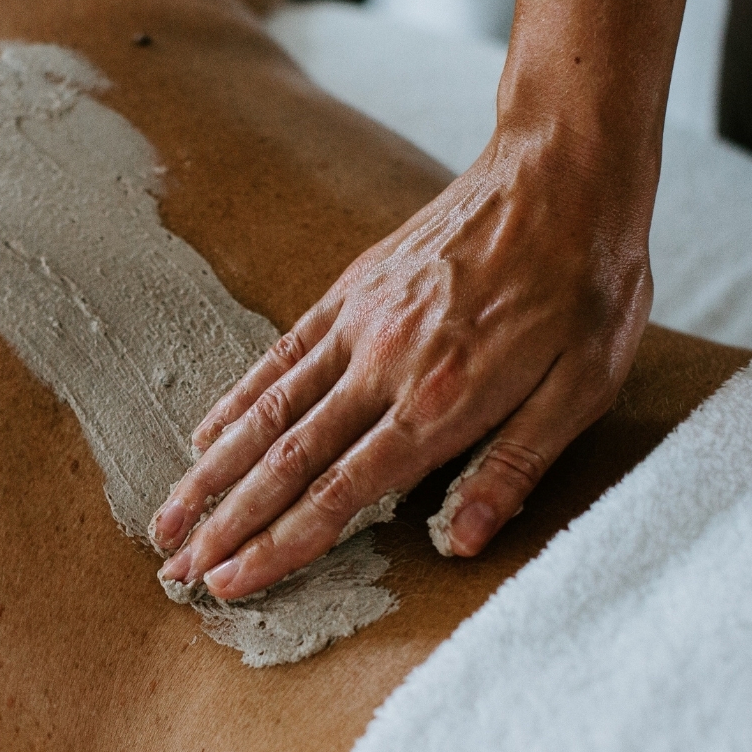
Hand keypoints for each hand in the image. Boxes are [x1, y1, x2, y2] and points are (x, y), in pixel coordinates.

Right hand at [151, 124, 654, 600]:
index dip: (279, 544)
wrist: (559, 170)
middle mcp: (381, 369)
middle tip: (177, 567)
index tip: (230, 581)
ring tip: (168, 514)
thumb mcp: (582, 386)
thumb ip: (513, 466)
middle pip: (285, 461)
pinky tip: (206, 433)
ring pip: (266, 413)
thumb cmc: (583, 283)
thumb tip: (461, 542)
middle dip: (225, 523)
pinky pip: (279, 355)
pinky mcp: (349, 293)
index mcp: (439, 404)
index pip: (338, 493)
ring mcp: (356, 326)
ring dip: (211, 471)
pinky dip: (237, 400)